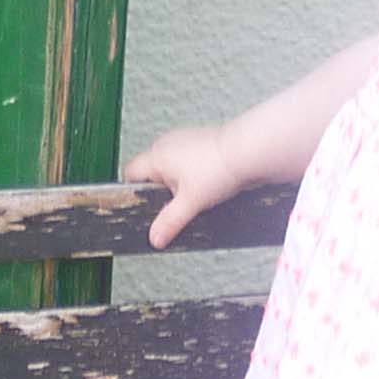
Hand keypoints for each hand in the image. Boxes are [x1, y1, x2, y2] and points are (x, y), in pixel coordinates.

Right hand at [123, 124, 245, 248]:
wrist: (248, 150)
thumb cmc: (219, 167)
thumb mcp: (190, 203)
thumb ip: (169, 222)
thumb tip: (155, 238)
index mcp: (156, 155)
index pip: (130, 174)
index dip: (134, 192)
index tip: (144, 207)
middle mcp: (166, 144)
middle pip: (150, 173)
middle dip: (159, 192)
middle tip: (174, 206)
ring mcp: (183, 140)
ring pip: (169, 168)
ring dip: (177, 184)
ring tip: (193, 195)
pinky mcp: (199, 142)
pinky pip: (185, 162)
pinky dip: (191, 175)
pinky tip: (204, 184)